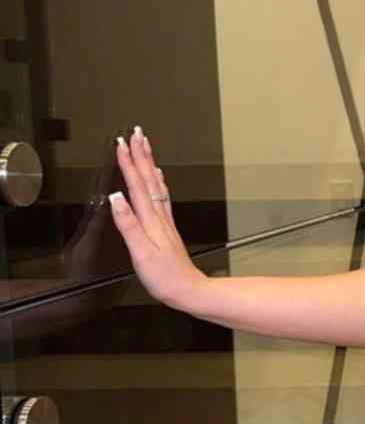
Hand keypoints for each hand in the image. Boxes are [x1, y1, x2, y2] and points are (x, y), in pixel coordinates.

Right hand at [108, 127, 207, 309]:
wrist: (188, 290)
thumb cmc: (165, 276)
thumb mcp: (140, 252)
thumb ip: (127, 224)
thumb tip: (116, 198)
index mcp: (151, 220)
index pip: (137, 185)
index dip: (128, 163)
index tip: (121, 143)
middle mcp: (160, 217)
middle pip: (149, 179)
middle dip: (141, 154)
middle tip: (135, 133)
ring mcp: (165, 221)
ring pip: (156, 184)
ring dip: (149, 163)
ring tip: (145, 146)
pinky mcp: (168, 228)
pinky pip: (162, 196)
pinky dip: (158, 182)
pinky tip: (158, 178)